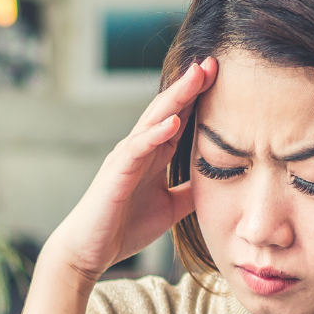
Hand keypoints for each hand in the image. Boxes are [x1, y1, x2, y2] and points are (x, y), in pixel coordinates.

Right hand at [44, 58, 217, 286]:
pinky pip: (137, 148)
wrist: (89, 251)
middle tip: (213, 61)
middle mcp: (139, 150)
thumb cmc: (123, 228)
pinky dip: (154, 133)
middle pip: (168, 109)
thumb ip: (191, 191)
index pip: (180, 118)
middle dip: (190, 85)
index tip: (223, 76)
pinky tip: (173, 121)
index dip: (200, 97)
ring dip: (175, 97)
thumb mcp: (170, 207)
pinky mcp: (115, 173)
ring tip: (197, 76)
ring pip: (153, 120)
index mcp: (153, 156)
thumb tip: (222, 182)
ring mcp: (125, 158)